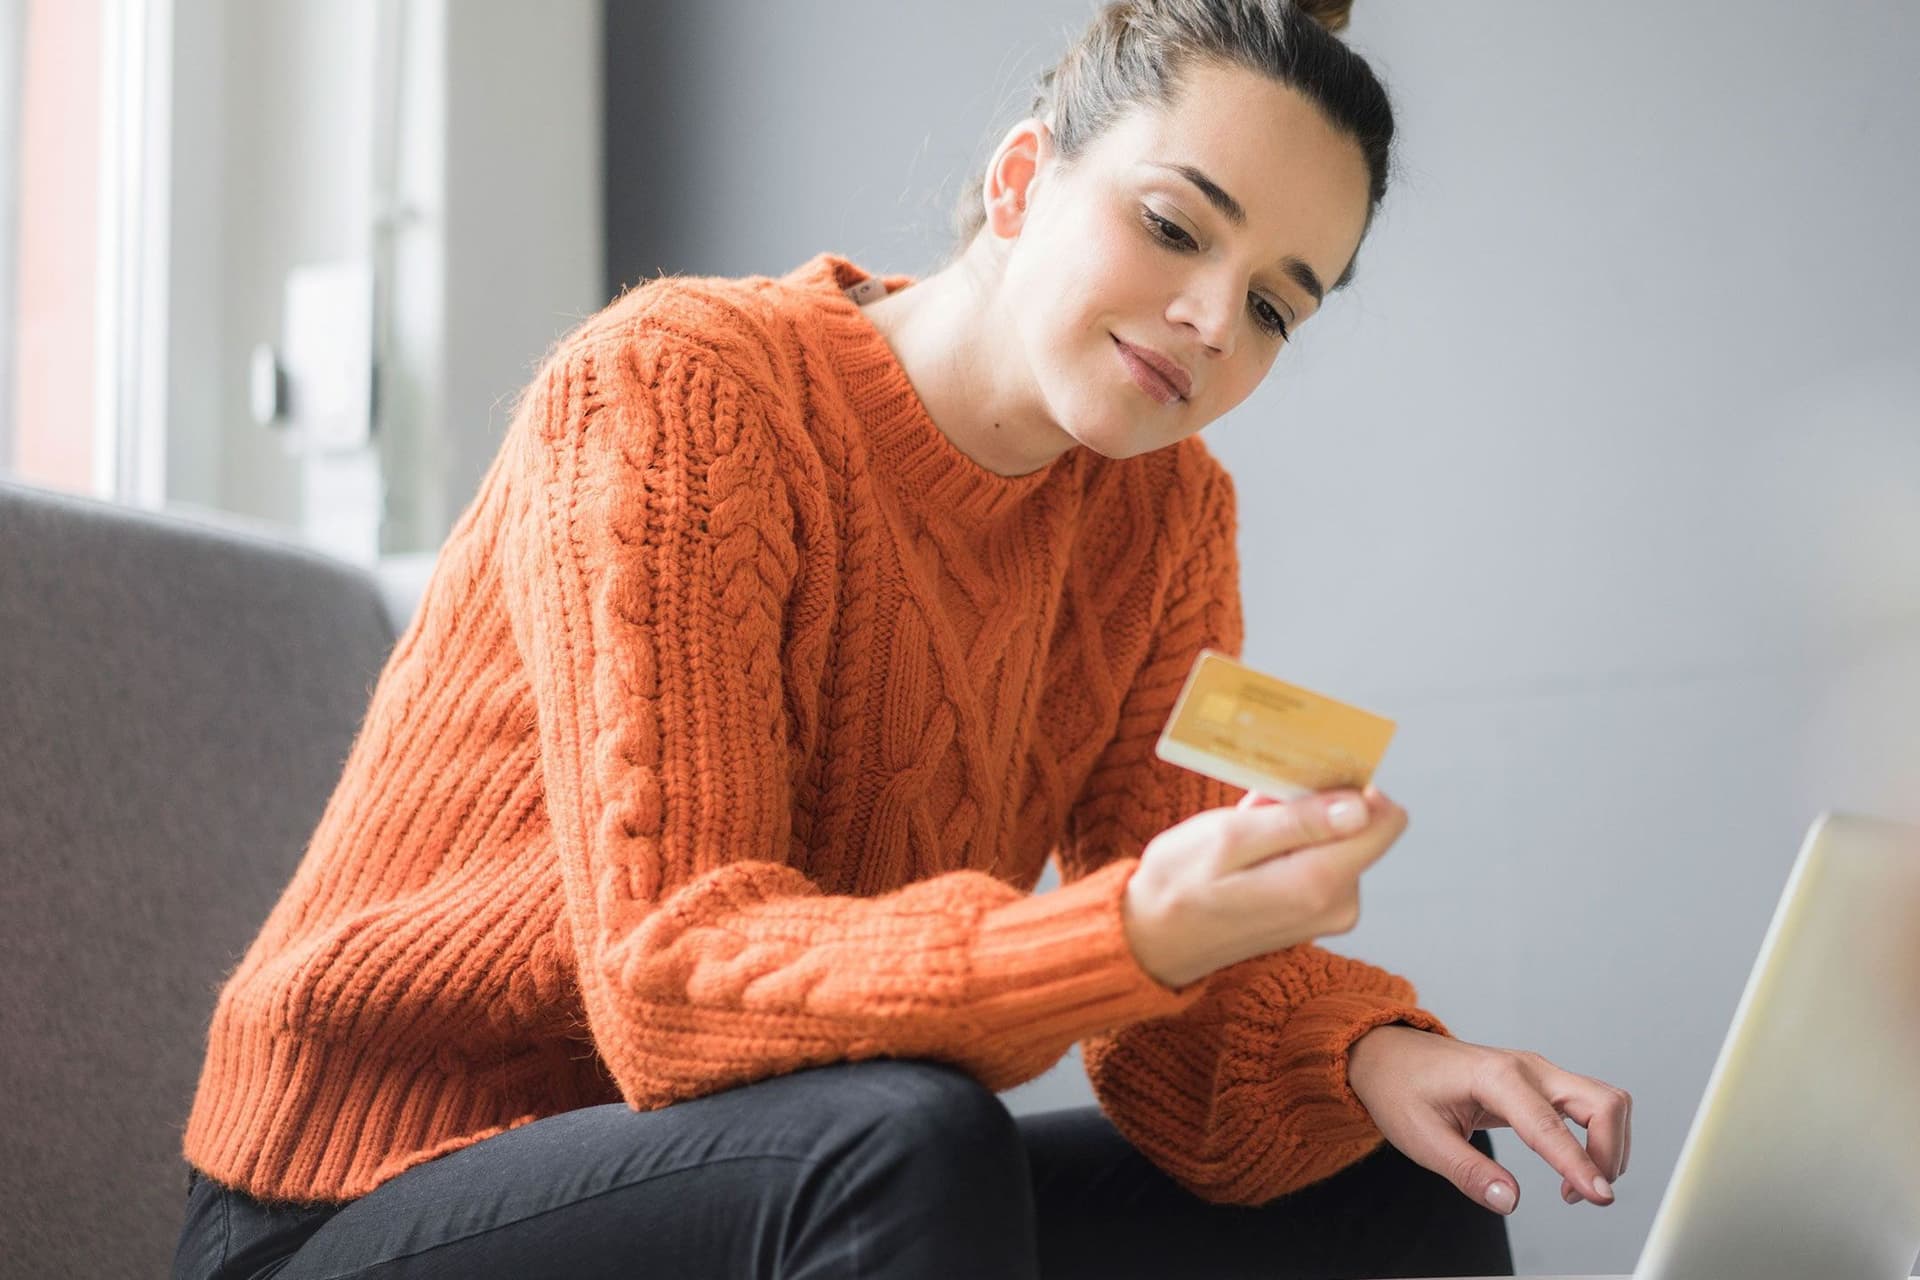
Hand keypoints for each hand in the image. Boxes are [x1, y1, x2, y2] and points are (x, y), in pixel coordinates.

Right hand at [1123, 784, 1406, 988]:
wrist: (1151, 941)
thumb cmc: (1179, 884)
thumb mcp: (1229, 838)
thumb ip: (1298, 822)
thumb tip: (1362, 807)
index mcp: (1320, 883)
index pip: (1385, 820)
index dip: (1351, 787)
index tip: (1306, 779)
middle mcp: (1338, 904)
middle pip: (1358, 826)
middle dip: (1313, 806)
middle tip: (1256, 808)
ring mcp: (1328, 913)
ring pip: (1337, 841)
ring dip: (1296, 824)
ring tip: (1244, 832)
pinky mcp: (1314, 914)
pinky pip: (1320, 862)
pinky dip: (1290, 846)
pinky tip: (1249, 851)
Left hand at [1345, 1024, 1632, 1214]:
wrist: (1388, 1054)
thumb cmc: (1399, 1088)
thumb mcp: (1421, 1137)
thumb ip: (1467, 1171)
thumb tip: (1508, 1200)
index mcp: (1495, 1076)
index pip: (1550, 1125)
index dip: (1579, 1164)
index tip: (1600, 1197)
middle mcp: (1526, 1067)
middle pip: (1601, 1102)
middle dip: (1609, 1153)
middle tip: (1586, 1196)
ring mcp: (1537, 1072)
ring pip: (1604, 1102)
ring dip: (1608, 1146)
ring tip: (1575, 1185)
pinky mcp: (1540, 1083)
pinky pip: (1589, 1105)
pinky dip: (1597, 1136)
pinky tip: (1572, 1164)